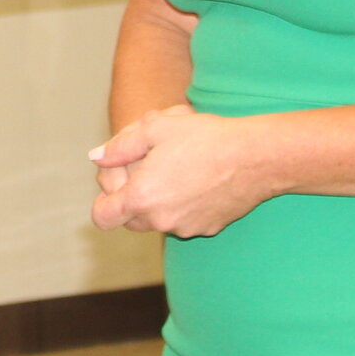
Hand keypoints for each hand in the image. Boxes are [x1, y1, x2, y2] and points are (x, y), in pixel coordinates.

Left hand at [90, 103, 270, 237]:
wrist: (257, 156)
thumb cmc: (204, 138)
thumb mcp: (155, 127)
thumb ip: (119, 146)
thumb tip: (97, 158)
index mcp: (141, 197)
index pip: (102, 217)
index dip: (103, 200)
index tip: (117, 181)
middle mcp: (161, 220)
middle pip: (129, 220)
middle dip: (131, 198)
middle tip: (148, 168)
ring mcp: (186, 227)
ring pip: (158, 220)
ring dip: (158, 202)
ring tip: (176, 168)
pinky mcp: (208, 228)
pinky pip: (184, 221)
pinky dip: (183, 206)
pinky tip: (198, 179)